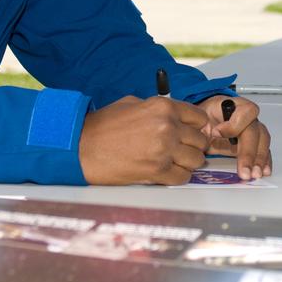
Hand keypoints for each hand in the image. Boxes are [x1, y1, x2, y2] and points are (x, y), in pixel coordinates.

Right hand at [78, 96, 210, 185]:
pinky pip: (182, 177)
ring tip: (174, 162)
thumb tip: (175, 116)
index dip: (196, 127)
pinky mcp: (157, 170)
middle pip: (200, 140)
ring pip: (196, 160)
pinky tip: (167, 173)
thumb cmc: (102, 126)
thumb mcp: (132, 104)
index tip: (192, 133)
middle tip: (182, 150)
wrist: (81, 147)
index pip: (199, 118)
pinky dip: (177, 176)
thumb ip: (157, 109)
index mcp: (163, 107)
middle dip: (193, 146)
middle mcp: (167, 126)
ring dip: (187, 162)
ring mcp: (164, 149)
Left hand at [197, 95, 272, 179]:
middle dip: (250, 152)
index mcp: (233, 106)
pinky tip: (263, 171)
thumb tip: (197, 138)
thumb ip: (200, 126)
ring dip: (259, 159)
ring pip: (262, 141)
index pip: (245, 111)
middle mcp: (247, 117)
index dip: (234, 124)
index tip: (216, 134)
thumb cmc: (204, 118)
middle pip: (255, 131)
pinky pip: (264, 150)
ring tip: (255, 174)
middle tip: (244, 170)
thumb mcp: (199, 118)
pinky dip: (264, 162)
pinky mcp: (253, 143)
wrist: (206, 122)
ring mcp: (252, 129)